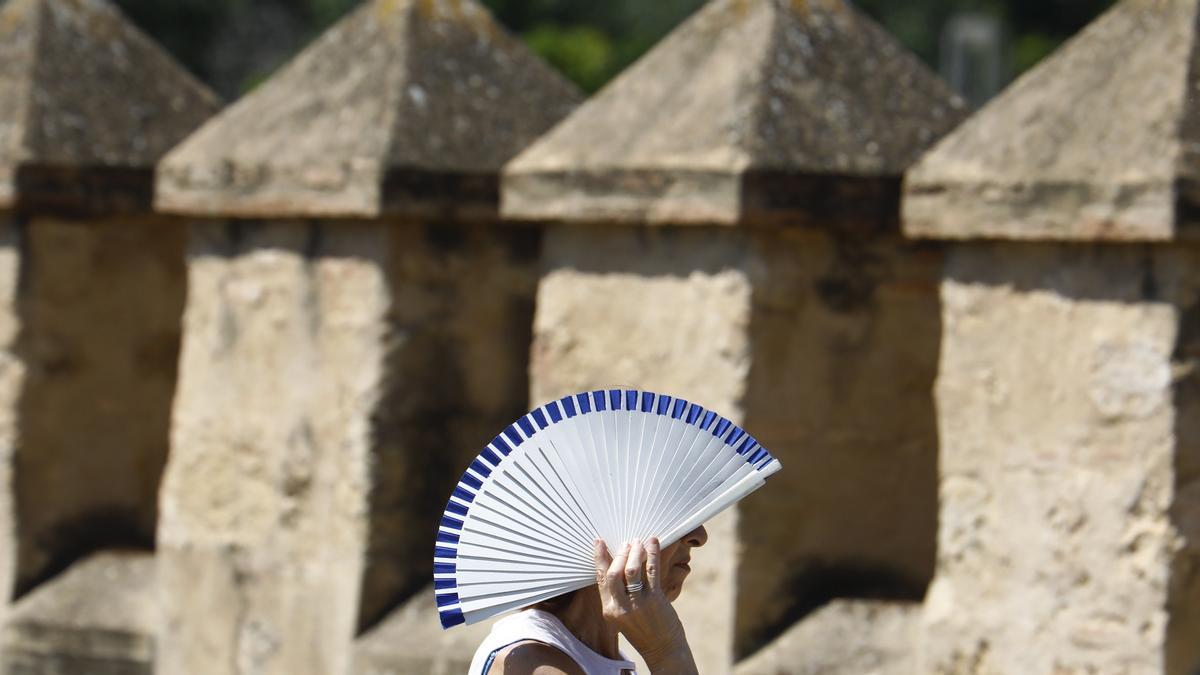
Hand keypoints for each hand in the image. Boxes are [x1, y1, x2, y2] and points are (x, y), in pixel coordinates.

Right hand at [594, 538, 698, 674]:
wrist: (662, 648)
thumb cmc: (643, 629)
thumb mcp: (623, 614)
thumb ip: (618, 594)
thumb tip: (619, 565)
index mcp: (609, 610)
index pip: (600, 579)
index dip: (599, 558)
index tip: (599, 541)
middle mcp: (621, 607)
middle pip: (614, 572)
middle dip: (619, 553)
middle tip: (626, 543)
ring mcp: (638, 603)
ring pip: (631, 569)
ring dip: (635, 552)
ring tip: (638, 542)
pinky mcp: (655, 599)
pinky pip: (652, 571)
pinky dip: (652, 553)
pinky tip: (653, 542)